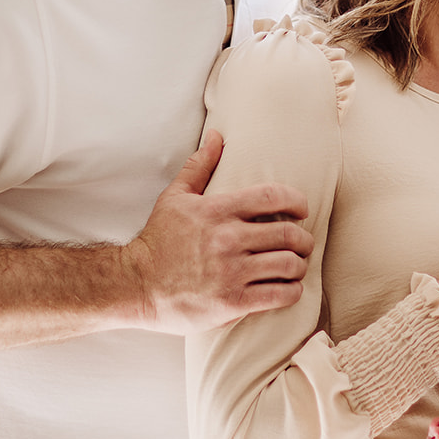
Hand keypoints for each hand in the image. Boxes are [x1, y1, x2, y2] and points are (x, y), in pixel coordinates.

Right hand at [121, 130, 314, 333]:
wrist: (135, 284)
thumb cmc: (158, 240)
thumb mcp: (175, 197)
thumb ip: (199, 166)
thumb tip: (217, 135)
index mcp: (218, 210)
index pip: (273, 196)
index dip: (296, 201)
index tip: (302, 210)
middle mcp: (228, 239)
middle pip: (288, 234)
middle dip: (303, 239)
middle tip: (303, 244)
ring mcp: (232, 272)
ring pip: (289, 264)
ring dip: (300, 266)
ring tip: (296, 267)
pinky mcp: (233, 302)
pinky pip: (280, 294)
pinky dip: (292, 291)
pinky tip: (288, 288)